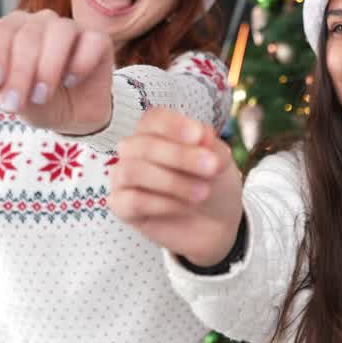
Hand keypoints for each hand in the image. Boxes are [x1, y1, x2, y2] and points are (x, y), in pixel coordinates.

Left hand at [0, 10, 114, 133]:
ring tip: (42, 95)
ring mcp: (72, 29)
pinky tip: (72, 81)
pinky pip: (92, 41)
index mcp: (14, 30)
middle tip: (16, 102)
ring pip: (60, 31)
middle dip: (20, 72)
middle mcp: (42, 23)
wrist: (74, 116)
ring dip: (48, 66)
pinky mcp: (99, 41)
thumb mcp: (13, 99)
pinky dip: (80, 63)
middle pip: (28, 35)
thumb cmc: (40, 101)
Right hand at [109, 108, 242, 264]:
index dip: (174, 126)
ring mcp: (124, 178)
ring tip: (202, 192)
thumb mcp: (219, 161)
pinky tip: (183, 207)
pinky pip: (131, 200)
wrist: (216, 223)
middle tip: (211, 167)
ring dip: (171, 181)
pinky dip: (161, 204)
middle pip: (143, 144)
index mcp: (156, 132)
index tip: (199, 136)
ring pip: (133, 171)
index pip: (153, 119)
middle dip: (180, 156)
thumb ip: (211, 146)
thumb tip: (203, 134)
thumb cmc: (212, 183)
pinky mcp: (121, 206)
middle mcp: (135, 151)